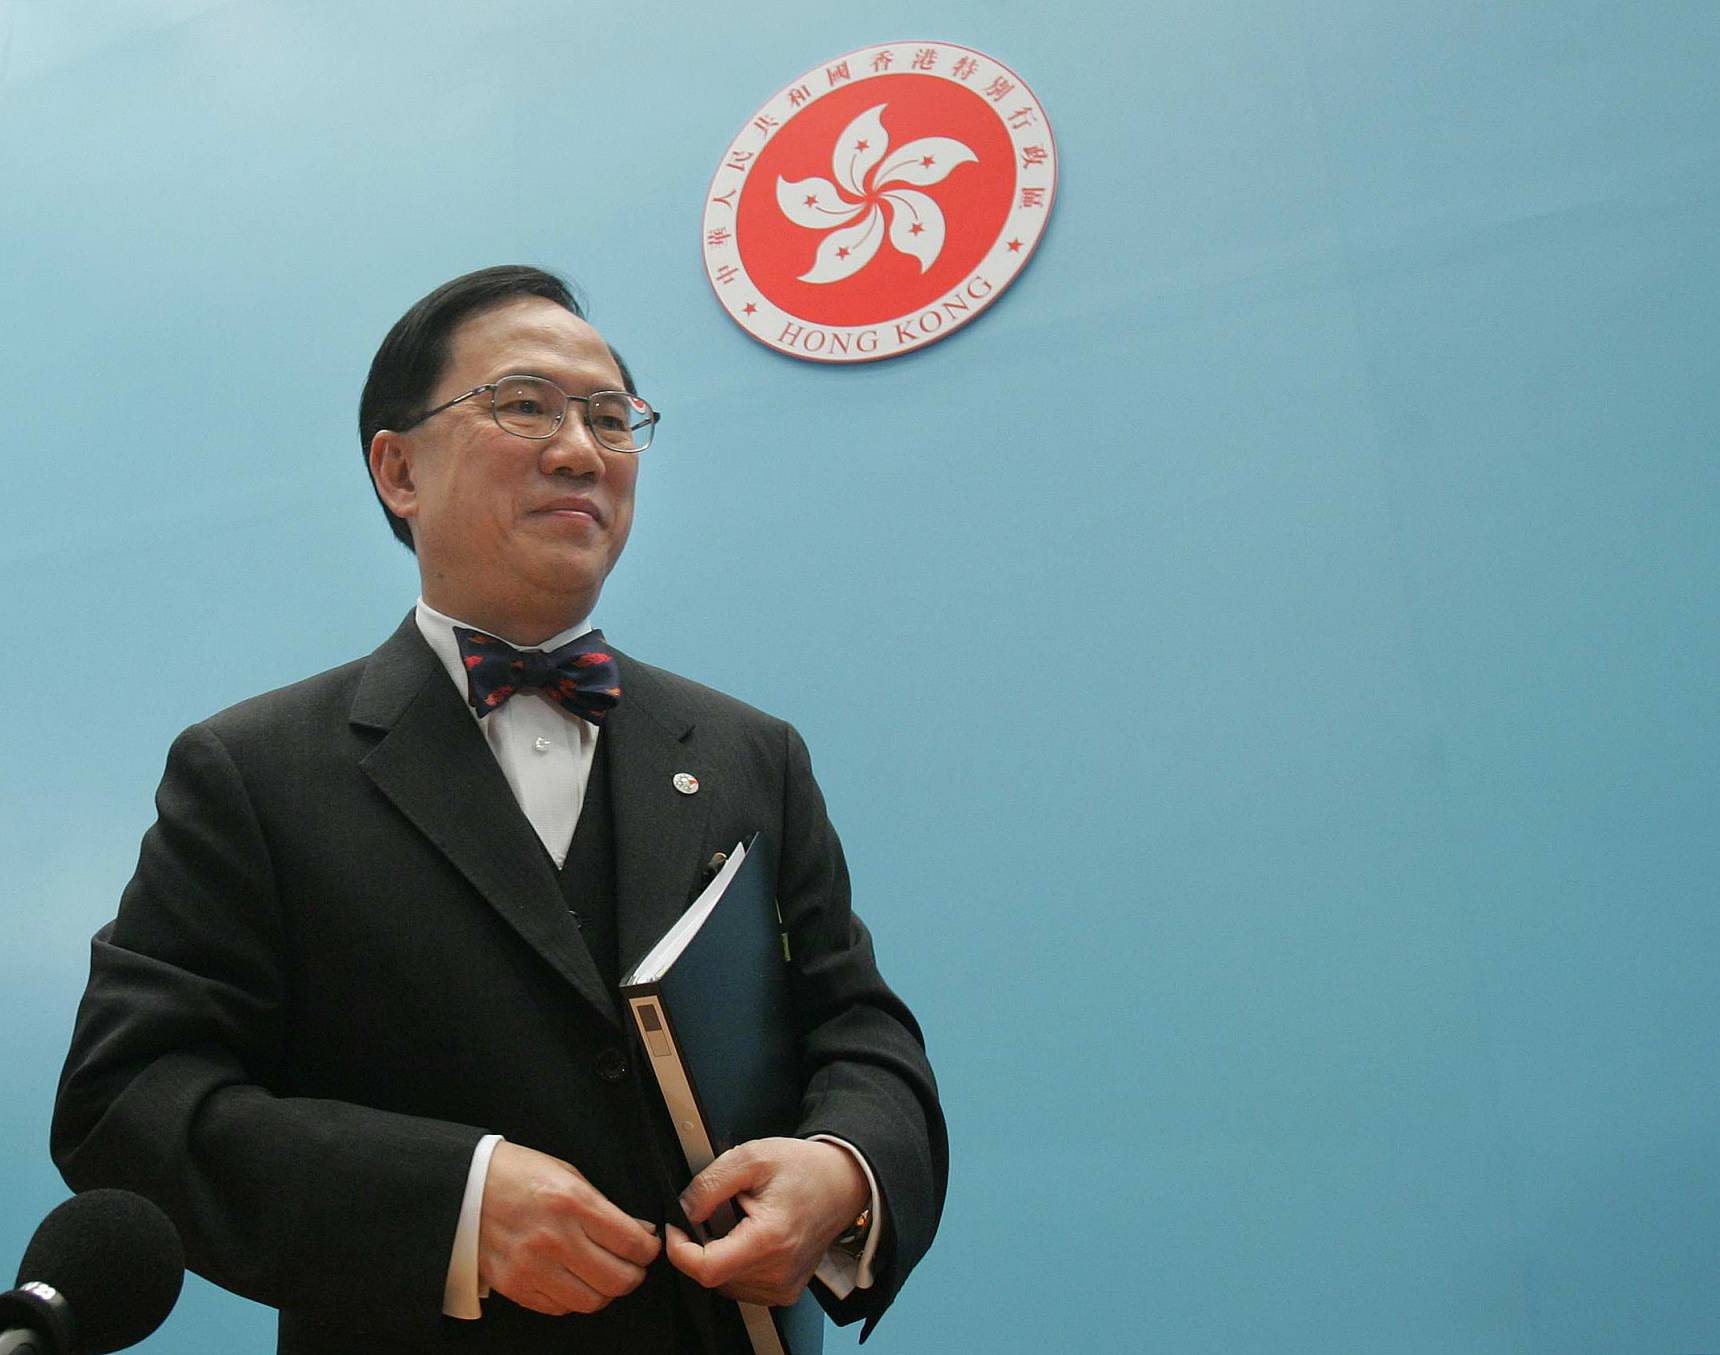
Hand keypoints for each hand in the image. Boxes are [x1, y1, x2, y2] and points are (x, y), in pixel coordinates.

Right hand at [478, 1141, 661, 1315]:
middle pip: (617, 1279)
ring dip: (605, 1292)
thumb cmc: (517, 1174)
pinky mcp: (514, 1286)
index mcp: (572, 1203)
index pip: (631, 1243)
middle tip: (634, 1266)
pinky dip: (573, 1299)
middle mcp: (554, 1238)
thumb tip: (639, 1232)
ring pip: (591, 1301)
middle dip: (635, 1275)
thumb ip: (604, 1206)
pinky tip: (573, 1281)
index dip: (649, 1249)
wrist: (465, 1187)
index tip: (649, 1246)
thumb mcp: (568, 1174)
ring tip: (604, 1276)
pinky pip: (558, 1308)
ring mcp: (532, 1267)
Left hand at [665, 1137, 867, 1306]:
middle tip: (723, 1210)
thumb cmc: (804, 1168)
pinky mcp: (785, 1292)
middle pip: (713, 1274)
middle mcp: (779, 1271)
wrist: (843, 1183)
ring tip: (743, 1221)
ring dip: (720, 1254)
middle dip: (704, 1243)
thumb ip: (710, 1184)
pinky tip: (751, 1237)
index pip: (706, 1268)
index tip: (677, 1226)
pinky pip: (741, 1285)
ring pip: (724, 1282)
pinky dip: (735, 1263)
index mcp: (770, 1239)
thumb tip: (683, 1210)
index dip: (680, 1249)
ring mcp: (783, 1286)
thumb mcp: (751, 1157)